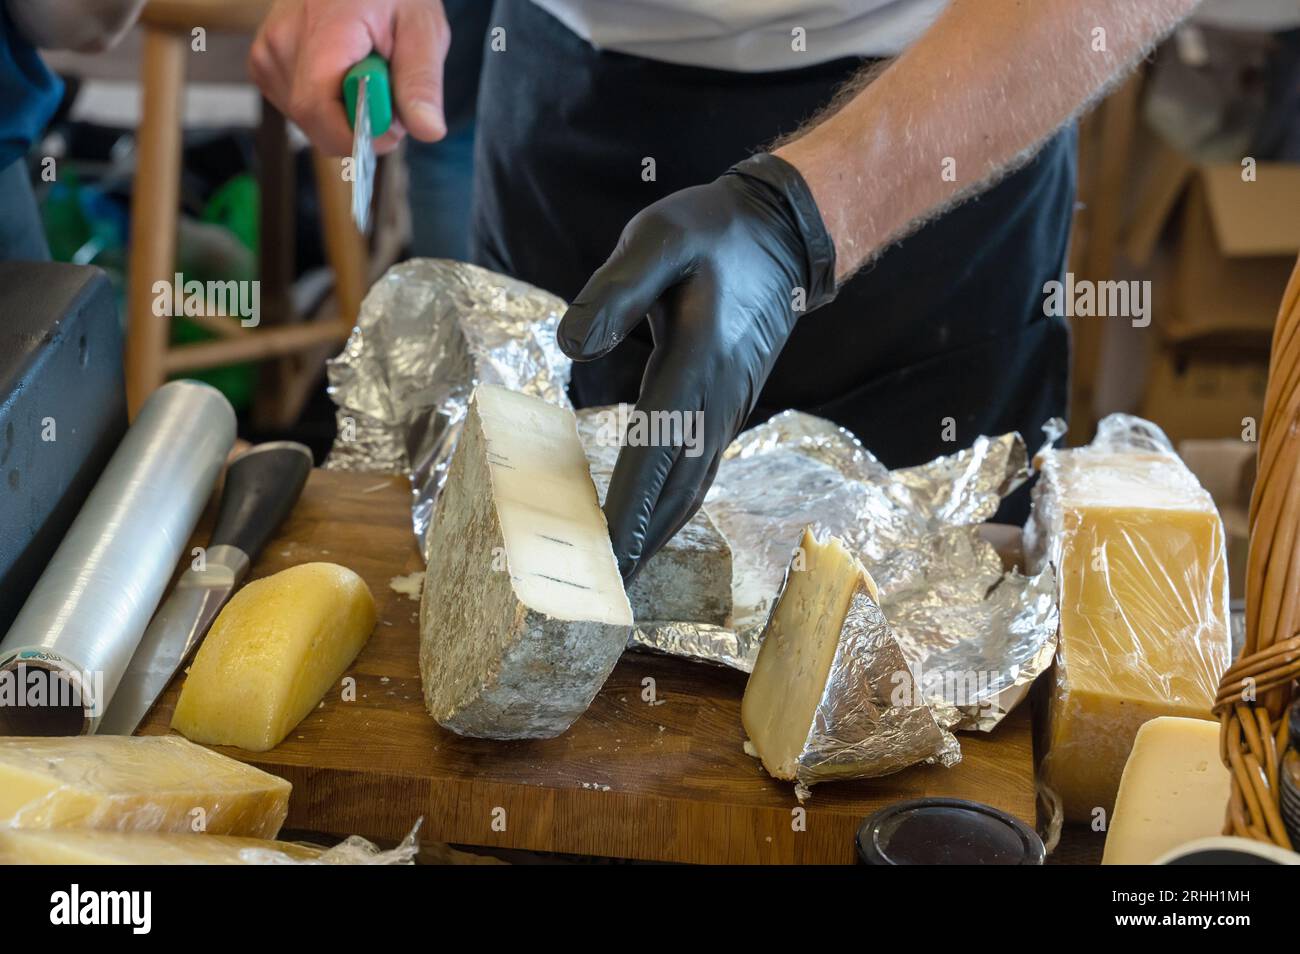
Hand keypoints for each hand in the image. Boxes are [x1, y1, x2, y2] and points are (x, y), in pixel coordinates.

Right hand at [249, 0, 449, 156]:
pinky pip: (297, 109)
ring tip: (365, 72)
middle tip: (387, 90)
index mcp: (321, 30)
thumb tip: (428, 130)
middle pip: (315, 123)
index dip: (359, 134)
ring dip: (344, 114)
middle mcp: (282, 43)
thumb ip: (421, 81)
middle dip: (359, 125)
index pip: (319, 111)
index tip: (394, 126)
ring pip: (308, 121)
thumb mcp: (422, 31)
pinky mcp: (264, 63)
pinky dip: (327, 104)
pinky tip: (342, 74)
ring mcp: (267, 54)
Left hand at [559, 154, 836, 581]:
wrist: (784, 233)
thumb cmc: (712, 231)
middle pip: (678, 489)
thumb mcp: (657, 238)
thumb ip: (614, 289)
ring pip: (693, 486)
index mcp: (696, 362)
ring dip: (659, 533)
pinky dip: (673, 505)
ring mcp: (729, 407)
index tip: (604, 556)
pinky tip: (650, 522)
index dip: (629, 509)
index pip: (655, 451)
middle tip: (601, 593)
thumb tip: (570, 349)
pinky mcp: (728, 406)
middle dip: (640, 543)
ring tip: (621, 574)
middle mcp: (717, 399)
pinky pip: (699, 469)